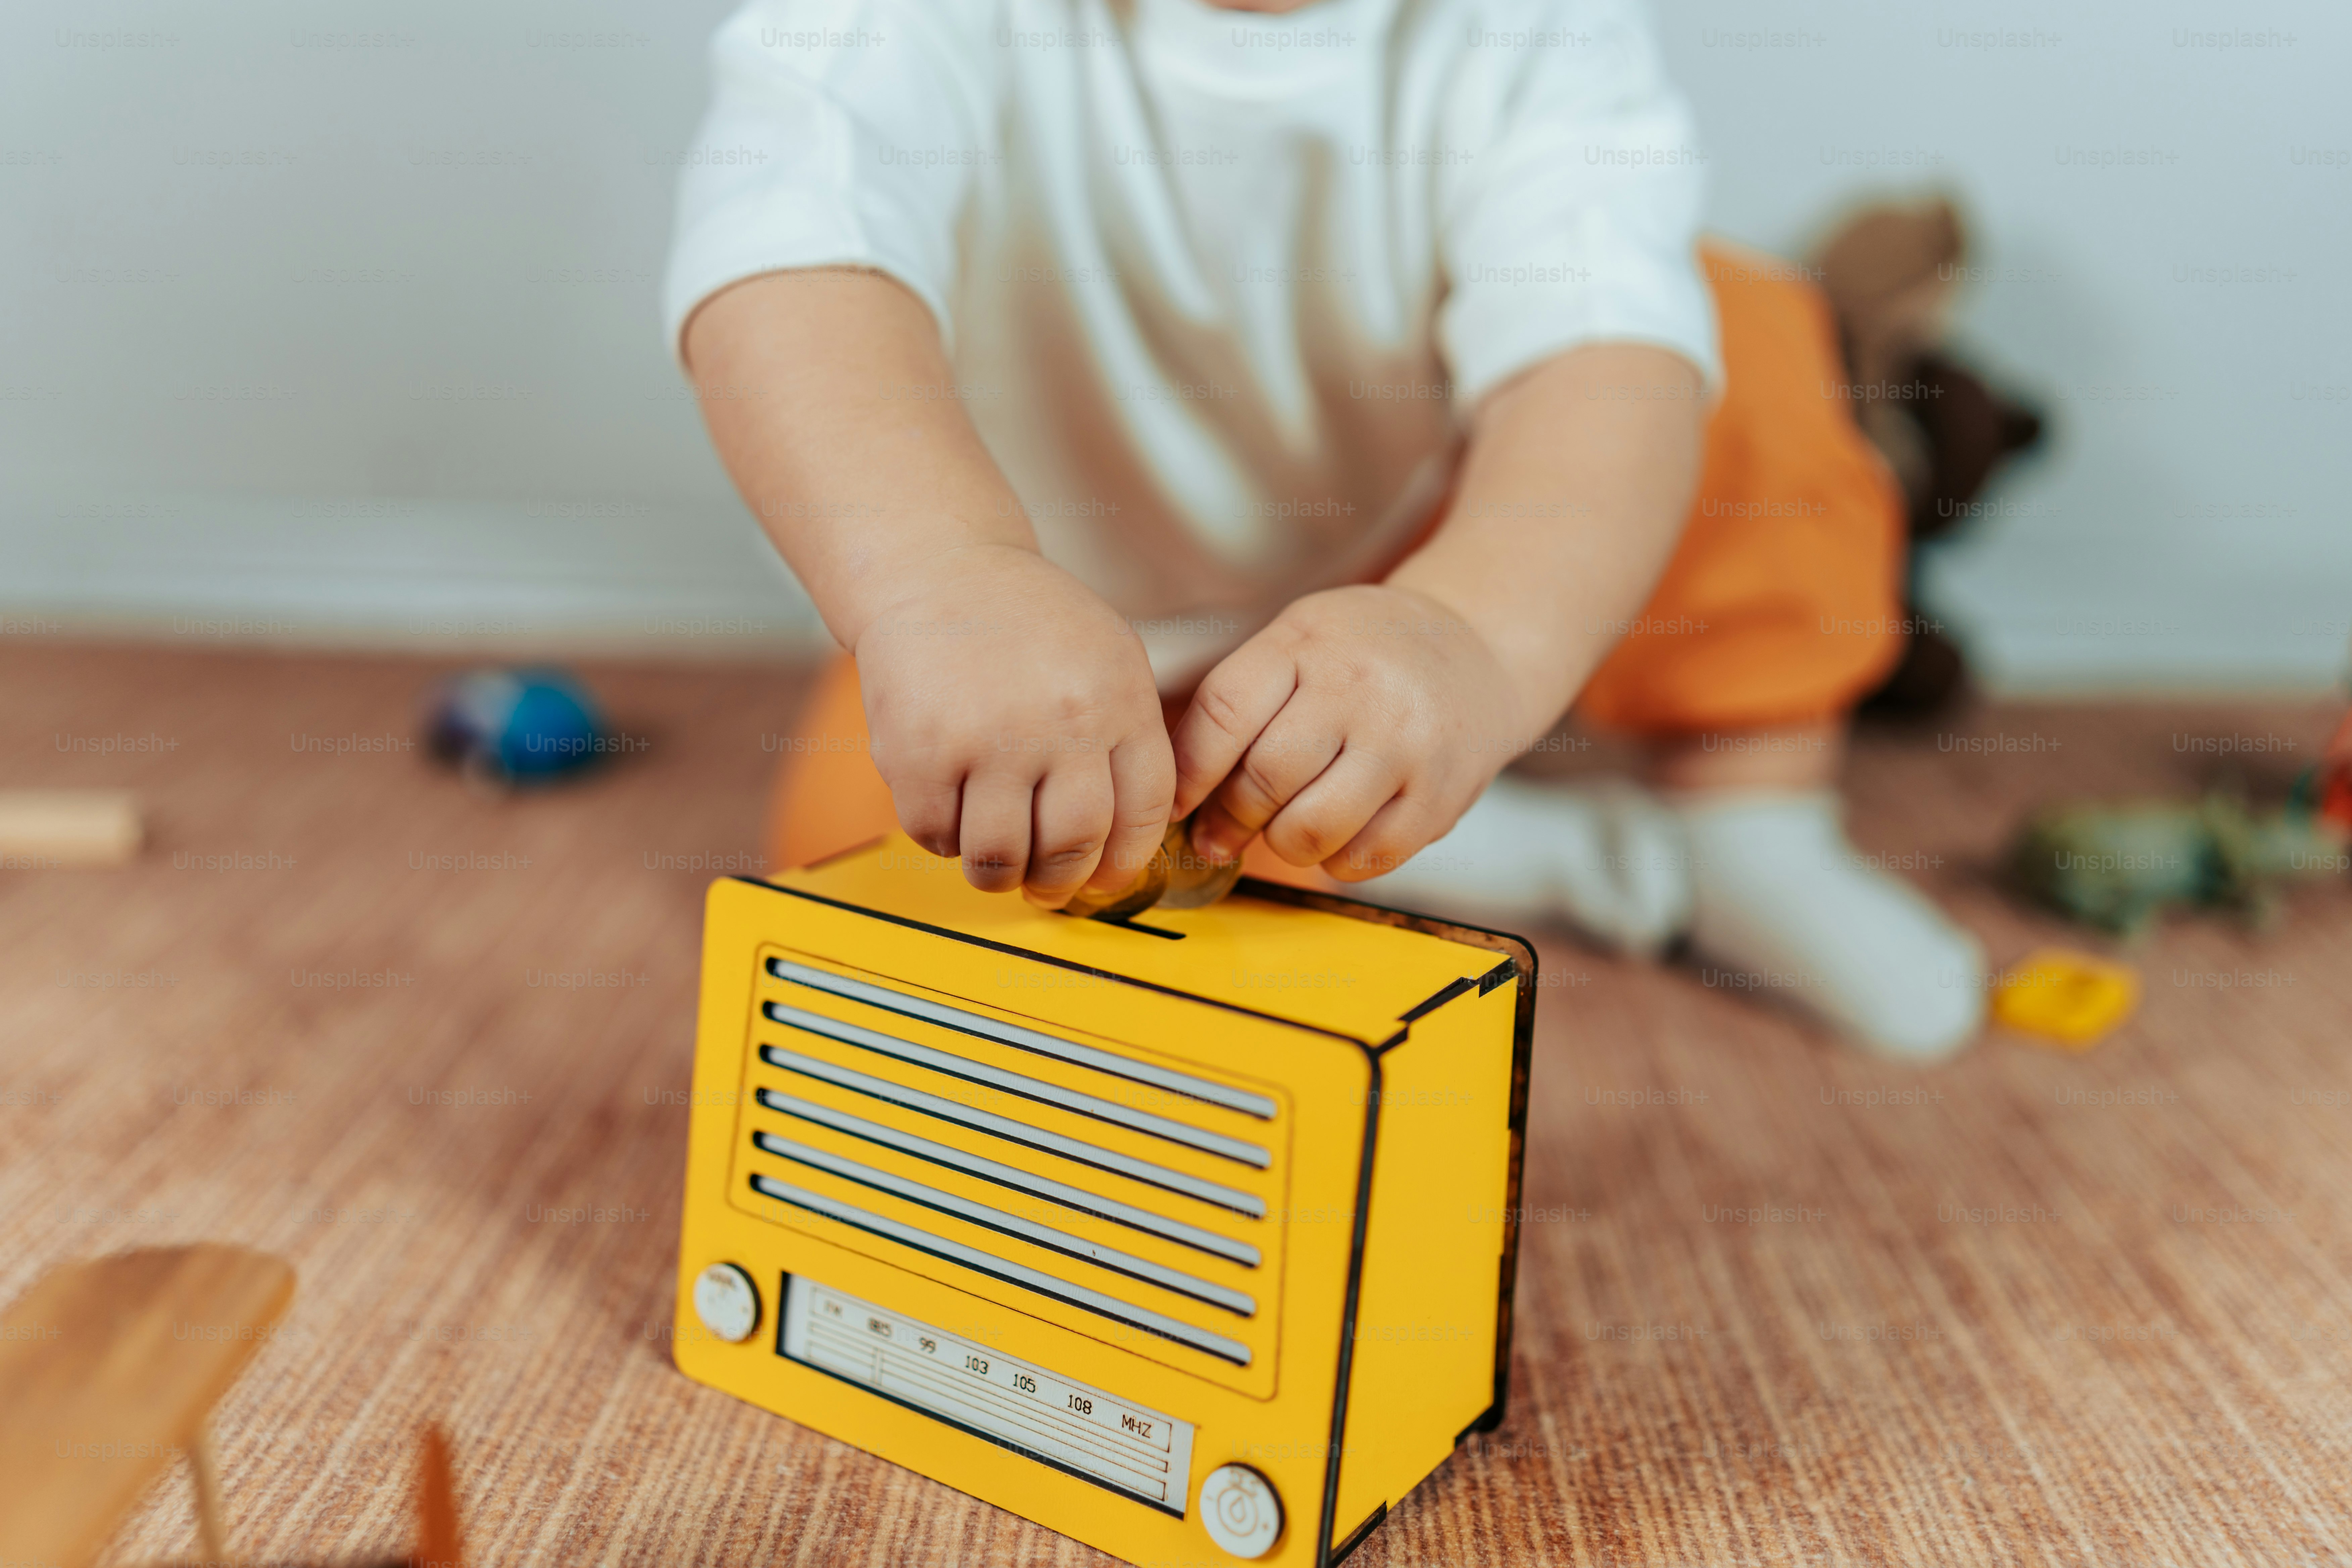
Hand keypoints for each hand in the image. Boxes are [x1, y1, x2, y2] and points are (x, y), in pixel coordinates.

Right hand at [851, 543, 1175, 906]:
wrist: (936, 569)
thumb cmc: (1027, 621)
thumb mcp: (1108, 657)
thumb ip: (1129, 736)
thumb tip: (1131, 836)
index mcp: (1117, 698)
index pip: (1143, 812)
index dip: (1124, 863)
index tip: (1105, 880)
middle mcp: (1059, 720)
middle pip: (1073, 845)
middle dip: (1060, 881)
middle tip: (1047, 885)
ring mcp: (987, 738)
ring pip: (1000, 856)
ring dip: (999, 873)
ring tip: (997, 861)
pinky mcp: (920, 752)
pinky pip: (936, 834)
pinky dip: (943, 839)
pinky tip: (950, 812)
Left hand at [1169, 584, 1527, 880]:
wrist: (1477, 650)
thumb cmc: (1365, 654)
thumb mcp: (1299, 641)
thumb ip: (1242, 702)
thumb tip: (1181, 795)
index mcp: (1307, 642)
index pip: (1224, 713)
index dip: (1190, 771)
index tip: (1180, 802)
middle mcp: (1358, 690)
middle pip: (1264, 778)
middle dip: (1232, 818)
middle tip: (1226, 829)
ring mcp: (1404, 745)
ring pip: (1308, 830)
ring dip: (1282, 843)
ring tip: (1287, 827)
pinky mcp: (1439, 798)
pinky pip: (1363, 860)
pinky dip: (1336, 860)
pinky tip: (1339, 833)